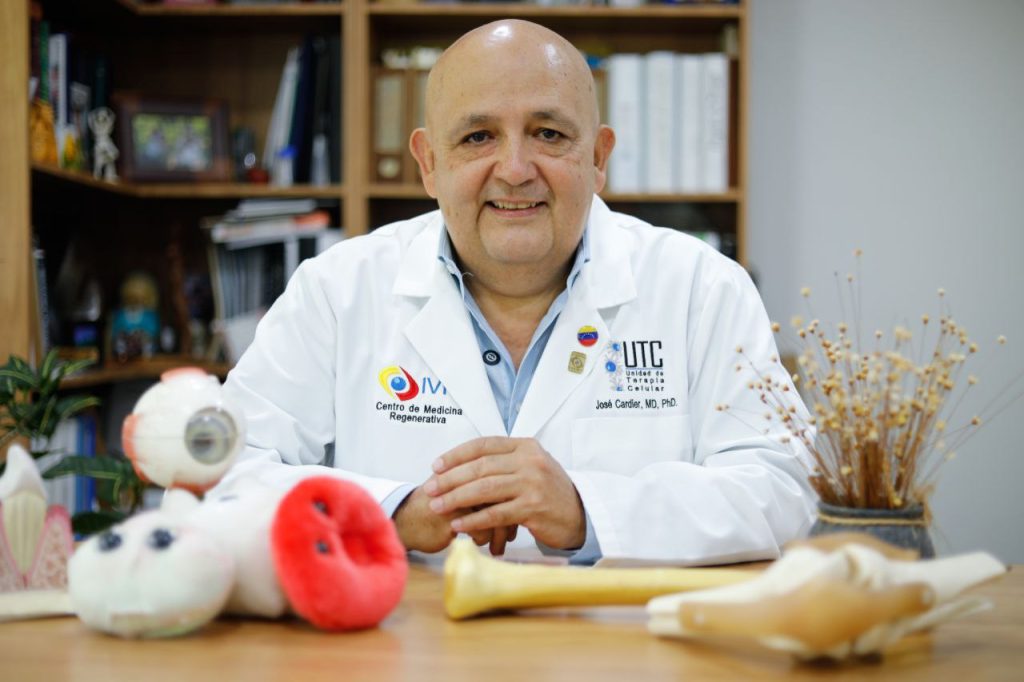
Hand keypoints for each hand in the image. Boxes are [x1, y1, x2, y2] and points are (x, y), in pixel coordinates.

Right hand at [392, 485, 516, 554]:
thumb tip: (516, 498)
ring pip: (494, 512)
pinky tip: (483, 545)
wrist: (408, 522)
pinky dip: (485, 538)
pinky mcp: (452, 516)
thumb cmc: (438, 508)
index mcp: (469, 468)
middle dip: (509, 518)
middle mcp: (465, 478)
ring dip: (498, 532)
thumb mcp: (462, 492)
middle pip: (501, 495)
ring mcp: (459, 496)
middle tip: (511, 534)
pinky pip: (481, 528)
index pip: (503, 479)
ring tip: (498, 545)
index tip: (515, 515)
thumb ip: (485, 488)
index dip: (511, 499)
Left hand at [423, 436, 585, 550]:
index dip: (456, 455)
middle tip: (430, 488)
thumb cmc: (548, 492)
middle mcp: (530, 461)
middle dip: (450, 478)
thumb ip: (504, 461)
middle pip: (480, 466)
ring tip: (437, 506)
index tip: (436, 466)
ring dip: (456, 498)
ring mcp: (532, 484)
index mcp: (526, 446)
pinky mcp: (533, 508)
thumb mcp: (531, 466)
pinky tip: (458, 525)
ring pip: (485, 489)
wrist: (580, 514)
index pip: (484, 445)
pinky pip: (495, 514)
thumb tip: (462, 464)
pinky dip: (474, 520)